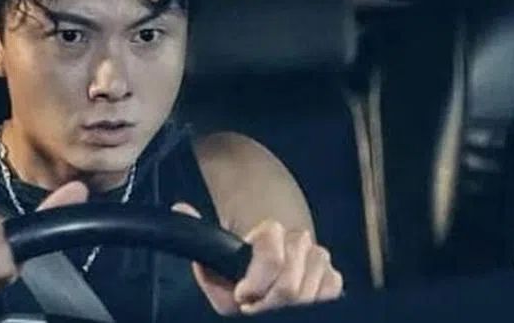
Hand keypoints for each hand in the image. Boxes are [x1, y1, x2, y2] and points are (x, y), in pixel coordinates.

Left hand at [172, 203, 342, 315]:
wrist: (271, 264)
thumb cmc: (241, 268)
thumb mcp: (217, 259)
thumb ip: (202, 241)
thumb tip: (181, 208)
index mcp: (270, 232)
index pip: (270, 257)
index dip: (255, 283)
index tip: (243, 294)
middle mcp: (299, 239)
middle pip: (290, 284)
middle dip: (269, 303)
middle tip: (255, 305)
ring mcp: (318, 256)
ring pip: (310, 291)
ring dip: (289, 306)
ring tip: (271, 304)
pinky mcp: (332, 273)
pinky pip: (330, 293)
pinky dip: (312, 302)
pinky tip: (295, 303)